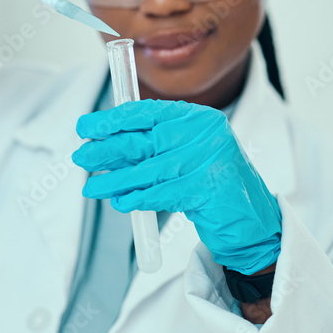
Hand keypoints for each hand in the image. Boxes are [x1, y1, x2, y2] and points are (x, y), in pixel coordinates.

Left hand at [72, 100, 281, 273]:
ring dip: (115, 180)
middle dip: (107, 149)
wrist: (252, 221)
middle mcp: (206, 133)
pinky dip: (137, 198)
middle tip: (81, 156)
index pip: (148, 112)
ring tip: (92, 187)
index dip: (113, 119)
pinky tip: (120, 202)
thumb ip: (151, 148)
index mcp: (198, 118)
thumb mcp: (183, 157)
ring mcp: (210, 159)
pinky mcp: (210, 188)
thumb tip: (103, 143)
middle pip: (145, 139)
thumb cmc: (211, 185)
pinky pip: (163, 193)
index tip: (86, 127)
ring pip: (149, 169)